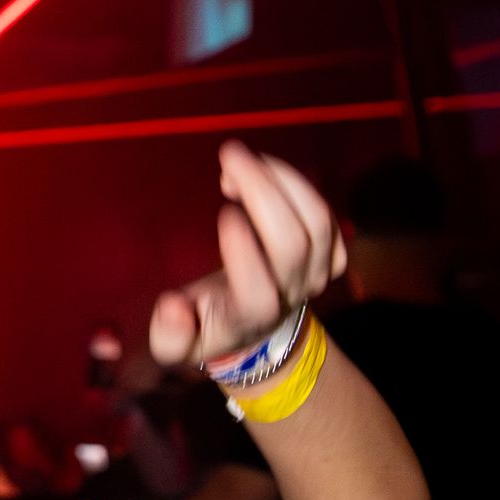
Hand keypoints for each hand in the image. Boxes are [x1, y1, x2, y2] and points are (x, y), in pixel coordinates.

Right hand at [149, 142, 346, 369]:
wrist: (257, 326)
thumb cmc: (208, 323)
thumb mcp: (176, 344)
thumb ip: (168, 335)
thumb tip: (172, 308)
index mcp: (249, 316)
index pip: (258, 291)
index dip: (245, 252)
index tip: (224, 213)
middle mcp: (289, 295)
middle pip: (293, 244)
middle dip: (264, 192)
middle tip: (230, 155)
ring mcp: (316, 274)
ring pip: (316, 222)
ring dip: (282, 179)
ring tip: (244, 158)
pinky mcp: (330, 255)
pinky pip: (326, 215)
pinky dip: (298, 184)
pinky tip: (265, 171)